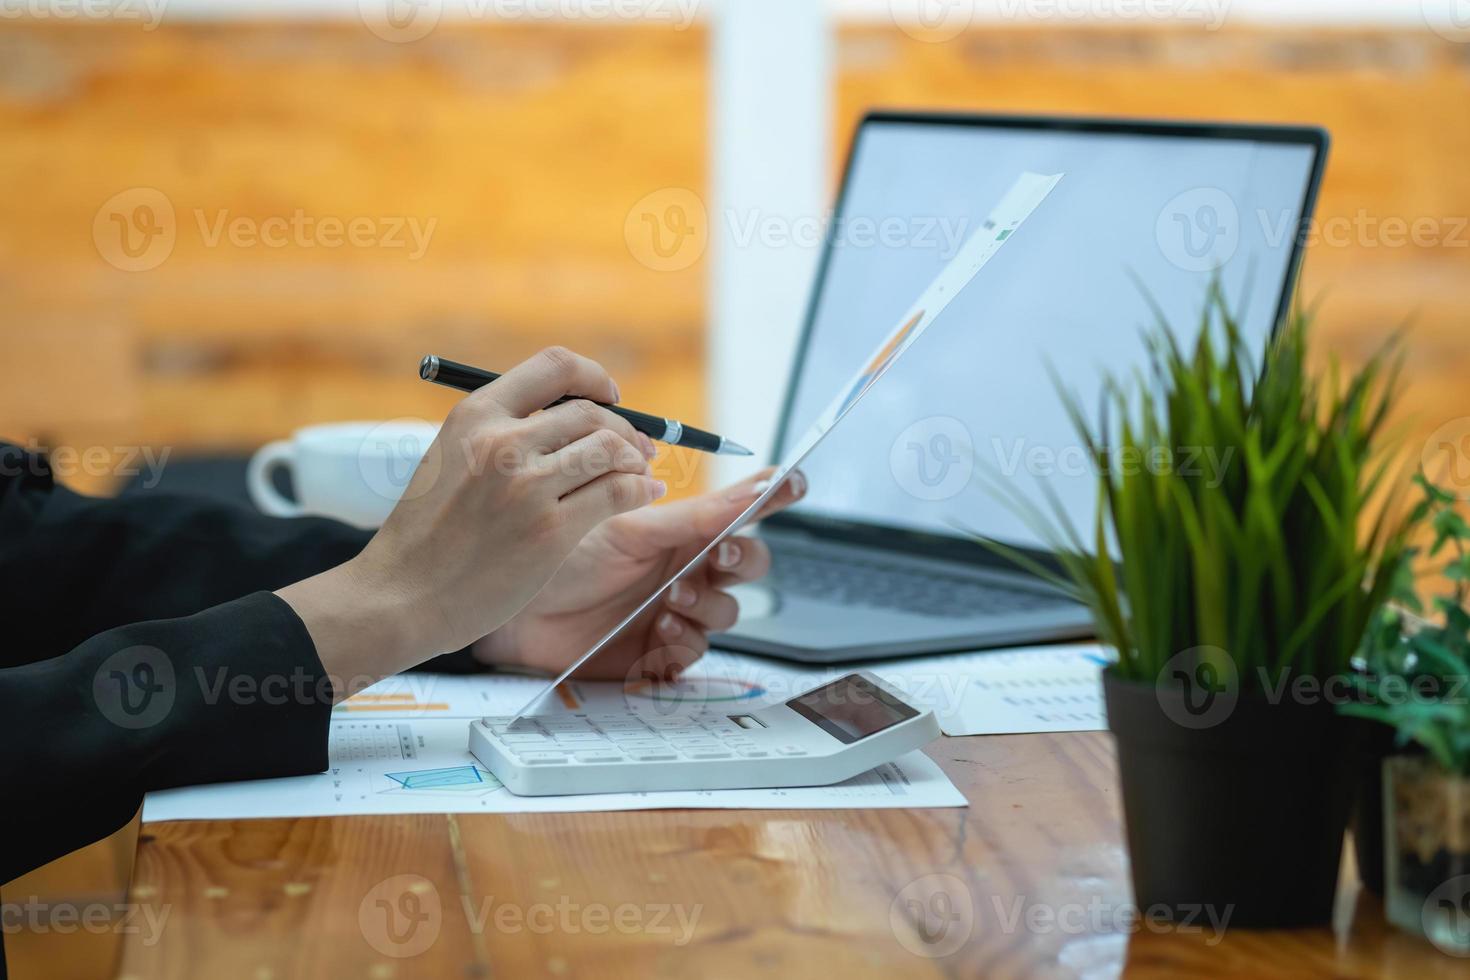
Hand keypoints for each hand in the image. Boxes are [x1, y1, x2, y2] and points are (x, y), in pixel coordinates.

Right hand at [278, 346, 665, 692]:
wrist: (400, 597)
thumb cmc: (428, 535)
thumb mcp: (450, 459)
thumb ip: (500, 434)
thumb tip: (571, 418)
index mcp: (476, 415)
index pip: (555, 366)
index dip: (593, 377)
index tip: (610, 396)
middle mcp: (502, 442)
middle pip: (591, 413)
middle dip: (625, 428)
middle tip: (639, 447)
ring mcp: (527, 486)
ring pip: (611, 450)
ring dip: (637, 459)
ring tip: (642, 473)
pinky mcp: (550, 531)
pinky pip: (618, 493)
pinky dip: (641, 489)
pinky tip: (646, 495)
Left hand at [476, 467, 806, 681]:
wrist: (513, 609)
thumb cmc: (563, 557)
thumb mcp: (630, 529)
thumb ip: (695, 515)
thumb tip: (754, 486)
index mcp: (680, 529)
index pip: (741, 511)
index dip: (773, 496)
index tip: (794, 481)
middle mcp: (685, 567)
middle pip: (747, 563)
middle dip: (742, 558)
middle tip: (714, 555)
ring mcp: (675, 610)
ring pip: (728, 610)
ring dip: (707, 604)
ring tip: (670, 600)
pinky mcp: (658, 653)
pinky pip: (696, 653)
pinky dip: (685, 642)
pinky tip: (659, 631)